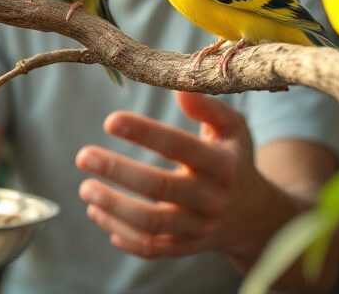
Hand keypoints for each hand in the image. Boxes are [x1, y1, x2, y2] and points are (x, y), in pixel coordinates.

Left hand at [75, 91, 297, 266]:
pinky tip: (97, 213)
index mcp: (222, 165)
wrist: (254, 217)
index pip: (181, 147)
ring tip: (85, 188)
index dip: (145, 133)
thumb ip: (208, 108)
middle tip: (83, 156)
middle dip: (118, 171)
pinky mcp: (185, 248)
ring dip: (113, 207)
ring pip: (151, 223)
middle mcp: (211, 199)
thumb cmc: (234, 161)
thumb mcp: (233, 130)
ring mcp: (198, 228)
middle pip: (160, 188)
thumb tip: (179, 90)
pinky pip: (150, 247)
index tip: (110, 120)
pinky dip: (121, 234)